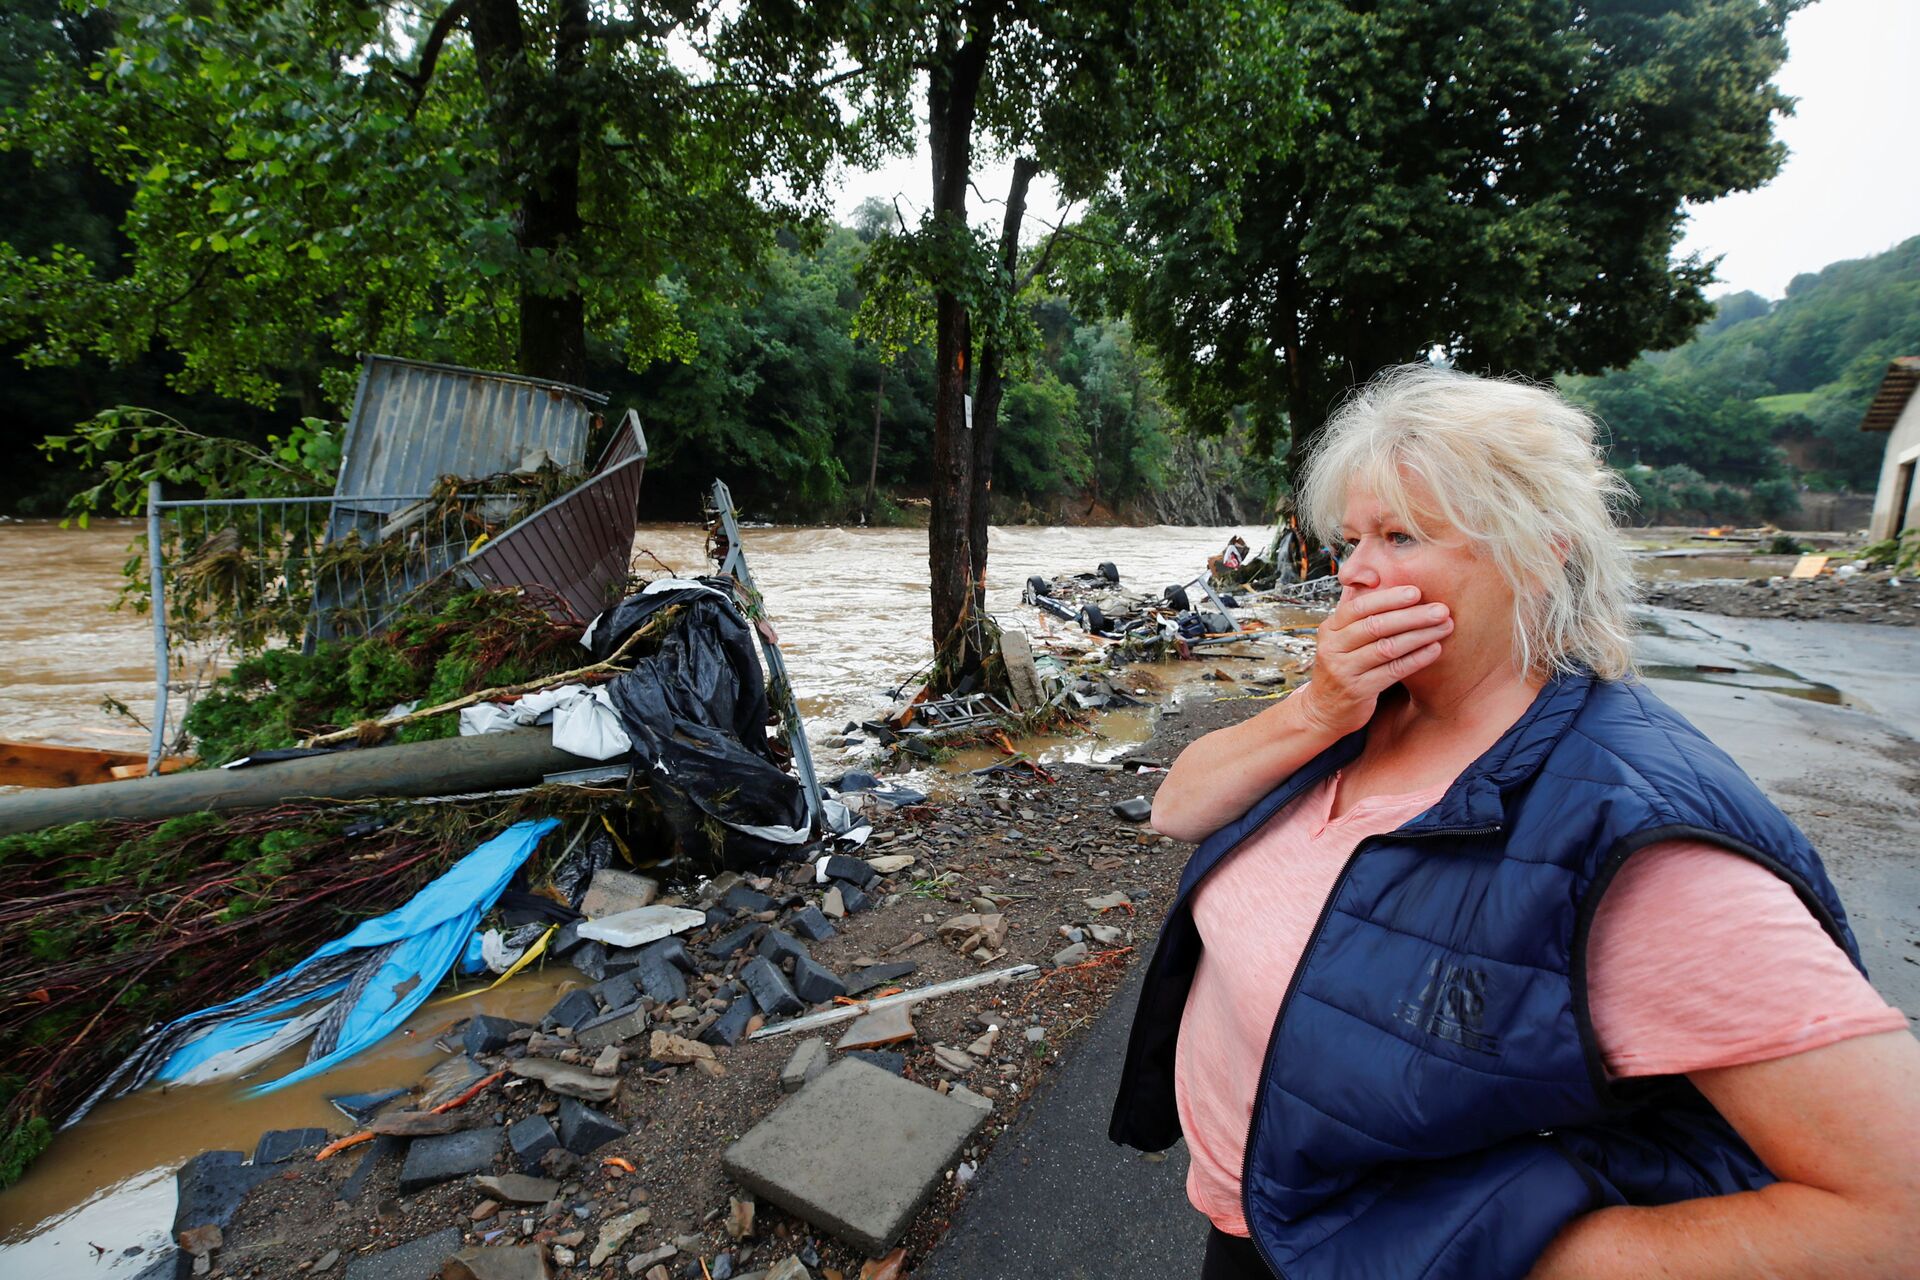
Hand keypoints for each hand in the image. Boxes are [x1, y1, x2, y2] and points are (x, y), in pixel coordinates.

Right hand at [1295, 585, 1451, 737]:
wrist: (1323, 710)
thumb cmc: (1342, 667)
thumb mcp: (1340, 638)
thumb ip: (1355, 613)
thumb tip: (1372, 577)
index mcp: (1330, 629)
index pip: (1360, 607)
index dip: (1389, 598)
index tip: (1417, 592)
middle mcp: (1333, 647)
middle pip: (1376, 626)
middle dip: (1412, 615)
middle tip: (1440, 609)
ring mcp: (1343, 670)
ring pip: (1387, 648)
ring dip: (1419, 635)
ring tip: (1444, 627)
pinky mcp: (1357, 691)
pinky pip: (1392, 671)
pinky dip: (1416, 659)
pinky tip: (1434, 649)